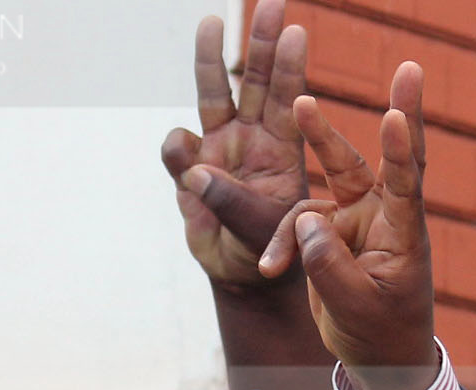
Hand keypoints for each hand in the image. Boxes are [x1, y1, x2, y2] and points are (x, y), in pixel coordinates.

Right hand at [163, 1, 311, 288]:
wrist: (241, 277)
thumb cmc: (268, 257)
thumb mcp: (262, 234)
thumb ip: (232, 204)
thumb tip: (196, 170)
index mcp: (283, 154)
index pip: (289, 103)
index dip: (291, 70)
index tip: (298, 33)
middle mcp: (253, 142)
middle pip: (256, 83)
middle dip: (261, 43)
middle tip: (272, 2)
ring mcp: (221, 150)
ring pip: (214, 96)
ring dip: (211, 60)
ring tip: (212, 20)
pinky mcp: (192, 169)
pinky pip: (178, 148)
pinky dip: (177, 152)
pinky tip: (188, 171)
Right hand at [262, 63, 435, 389]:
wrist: (378, 359)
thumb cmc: (382, 336)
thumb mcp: (357, 308)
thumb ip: (330, 266)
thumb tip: (304, 223)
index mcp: (404, 235)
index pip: (407, 184)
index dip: (401, 149)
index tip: (396, 115)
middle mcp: (383, 216)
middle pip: (371, 159)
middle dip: (373, 119)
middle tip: (385, 73)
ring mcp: (355, 218)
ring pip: (320, 190)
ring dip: (292, 216)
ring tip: (280, 260)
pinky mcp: (330, 229)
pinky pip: (298, 224)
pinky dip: (282, 245)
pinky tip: (272, 269)